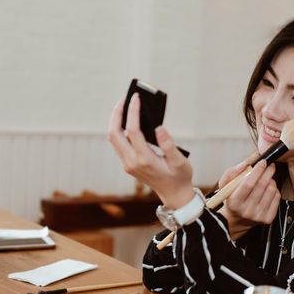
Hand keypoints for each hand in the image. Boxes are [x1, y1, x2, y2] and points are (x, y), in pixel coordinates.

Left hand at [107, 94, 193, 208]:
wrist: (174, 195)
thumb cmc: (179, 177)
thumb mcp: (180, 162)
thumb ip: (169, 145)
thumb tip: (159, 127)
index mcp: (144, 160)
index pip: (133, 131)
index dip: (132, 112)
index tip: (136, 98)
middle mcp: (132, 162)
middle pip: (114, 134)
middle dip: (116, 115)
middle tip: (123, 100)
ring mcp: (127, 164)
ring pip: (113, 139)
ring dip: (115, 122)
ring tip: (123, 107)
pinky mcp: (127, 164)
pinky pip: (118, 144)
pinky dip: (119, 130)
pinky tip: (127, 121)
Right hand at [217, 160, 279, 239]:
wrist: (236, 219)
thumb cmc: (231, 199)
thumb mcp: (225, 186)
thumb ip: (232, 173)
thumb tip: (245, 165)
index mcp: (234, 203)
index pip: (248, 184)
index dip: (257, 171)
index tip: (262, 162)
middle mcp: (246, 211)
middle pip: (262, 186)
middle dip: (267, 172)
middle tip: (269, 166)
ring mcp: (258, 215)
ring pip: (271, 190)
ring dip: (271, 180)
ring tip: (266, 179)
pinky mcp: (268, 218)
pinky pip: (277, 197)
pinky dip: (274, 189)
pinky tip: (268, 189)